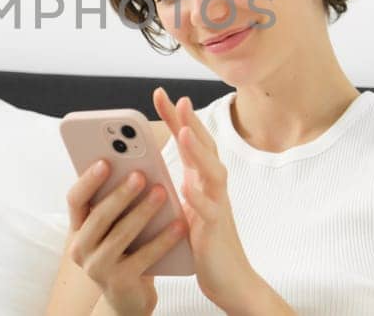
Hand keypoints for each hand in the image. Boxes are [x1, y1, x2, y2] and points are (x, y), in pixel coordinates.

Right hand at [65, 156, 189, 315]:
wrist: (128, 298)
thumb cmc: (125, 252)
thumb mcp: (113, 229)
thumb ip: (116, 204)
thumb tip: (135, 167)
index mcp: (77, 229)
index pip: (75, 199)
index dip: (88, 180)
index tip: (105, 161)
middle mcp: (81, 248)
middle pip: (99, 216)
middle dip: (121, 194)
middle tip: (141, 173)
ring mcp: (98, 267)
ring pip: (121, 235)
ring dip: (143, 212)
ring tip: (162, 192)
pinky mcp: (120, 282)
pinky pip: (144, 257)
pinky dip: (163, 239)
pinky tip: (179, 224)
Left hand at [154, 87, 263, 311]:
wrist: (229, 280)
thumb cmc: (204, 242)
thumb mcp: (184, 206)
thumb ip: (171, 184)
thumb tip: (144, 165)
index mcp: (201, 181)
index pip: (188, 142)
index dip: (176, 117)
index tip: (160, 93)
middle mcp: (212, 188)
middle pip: (204, 148)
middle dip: (190, 123)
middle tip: (178, 99)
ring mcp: (218, 207)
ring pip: (213, 174)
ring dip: (199, 152)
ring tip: (184, 133)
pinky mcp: (216, 231)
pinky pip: (210, 212)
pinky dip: (200, 198)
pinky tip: (187, 188)